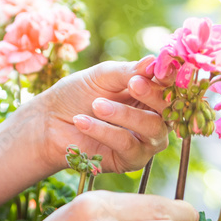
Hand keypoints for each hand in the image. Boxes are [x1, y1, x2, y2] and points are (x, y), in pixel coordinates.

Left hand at [26, 56, 170, 174]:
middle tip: (132, 84)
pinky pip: (128, 146)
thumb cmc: (77, 94)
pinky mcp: (132, 160)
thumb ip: (128, 71)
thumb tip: (155, 61)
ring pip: (152, 127)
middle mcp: (155, 116)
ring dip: (124, 114)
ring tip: (96, 104)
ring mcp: (146, 140)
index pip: (170, 84)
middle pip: (169, 107)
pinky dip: (105, 131)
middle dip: (152, 94)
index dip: (169, 76)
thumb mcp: (102, 76)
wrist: (50, 121)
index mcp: (151, 92)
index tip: (158, 68)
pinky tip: (83, 121)